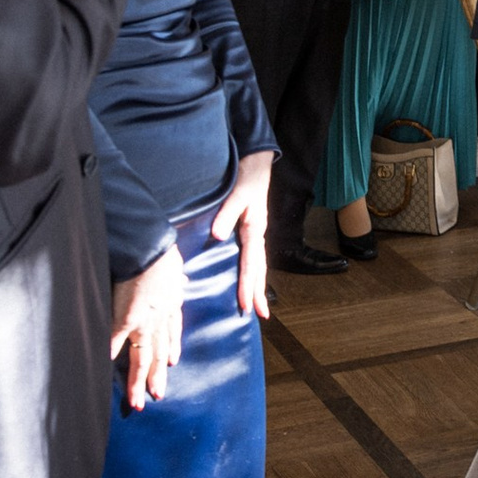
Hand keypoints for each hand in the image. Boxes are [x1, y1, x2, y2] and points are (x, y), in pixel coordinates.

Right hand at [111, 244, 186, 411]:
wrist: (150, 247)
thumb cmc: (162, 252)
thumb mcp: (176, 267)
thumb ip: (176, 278)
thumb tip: (182, 278)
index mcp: (171, 303)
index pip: (172, 332)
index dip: (172, 347)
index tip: (171, 362)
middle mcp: (160, 317)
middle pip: (160, 351)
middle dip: (158, 374)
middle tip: (159, 396)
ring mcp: (143, 320)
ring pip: (143, 356)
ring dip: (140, 379)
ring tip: (139, 400)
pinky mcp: (125, 318)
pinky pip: (116, 341)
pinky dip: (110, 354)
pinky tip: (105, 369)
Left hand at [212, 151, 274, 319]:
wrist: (256, 162)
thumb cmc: (247, 177)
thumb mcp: (237, 194)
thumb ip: (226, 215)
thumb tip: (218, 237)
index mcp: (255, 229)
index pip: (251, 264)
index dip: (249, 284)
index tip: (245, 303)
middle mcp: (257, 234)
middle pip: (259, 269)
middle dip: (258, 292)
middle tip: (258, 314)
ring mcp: (255, 232)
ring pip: (258, 265)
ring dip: (258, 285)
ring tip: (258, 306)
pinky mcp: (250, 229)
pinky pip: (252, 257)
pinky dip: (253, 272)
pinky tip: (250, 280)